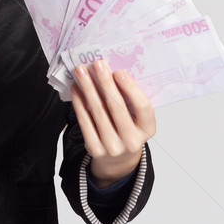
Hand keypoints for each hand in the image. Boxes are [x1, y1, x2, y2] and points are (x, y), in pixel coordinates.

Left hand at [70, 60, 155, 187]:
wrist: (117, 159)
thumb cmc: (127, 129)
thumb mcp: (136, 118)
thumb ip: (129, 100)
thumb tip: (111, 71)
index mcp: (147, 130)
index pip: (143, 108)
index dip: (131, 89)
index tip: (118, 72)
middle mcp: (132, 141)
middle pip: (117, 108)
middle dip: (105, 83)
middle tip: (97, 64)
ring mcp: (112, 147)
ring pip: (98, 112)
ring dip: (88, 88)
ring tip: (81, 71)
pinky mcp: (95, 148)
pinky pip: (84, 120)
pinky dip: (79, 102)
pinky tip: (76, 88)